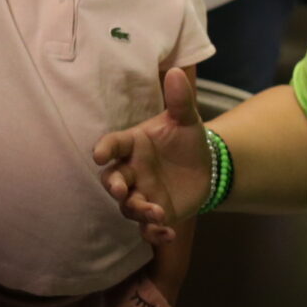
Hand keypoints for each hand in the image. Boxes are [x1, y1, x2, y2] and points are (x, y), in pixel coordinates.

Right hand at [93, 67, 211, 243]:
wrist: (206, 166)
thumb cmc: (186, 139)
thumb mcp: (186, 119)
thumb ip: (180, 100)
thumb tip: (178, 72)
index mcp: (133, 145)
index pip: (112, 145)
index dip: (104, 149)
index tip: (99, 155)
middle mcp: (132, 170)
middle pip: (112, 179)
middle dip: (114, 186)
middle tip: (121, 189)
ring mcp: (141, 193)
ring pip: (128, 206)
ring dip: (137, 210)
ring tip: (157, 213)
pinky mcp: (155, 212)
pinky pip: (147, 228)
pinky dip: (154, 233)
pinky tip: (169, 233)